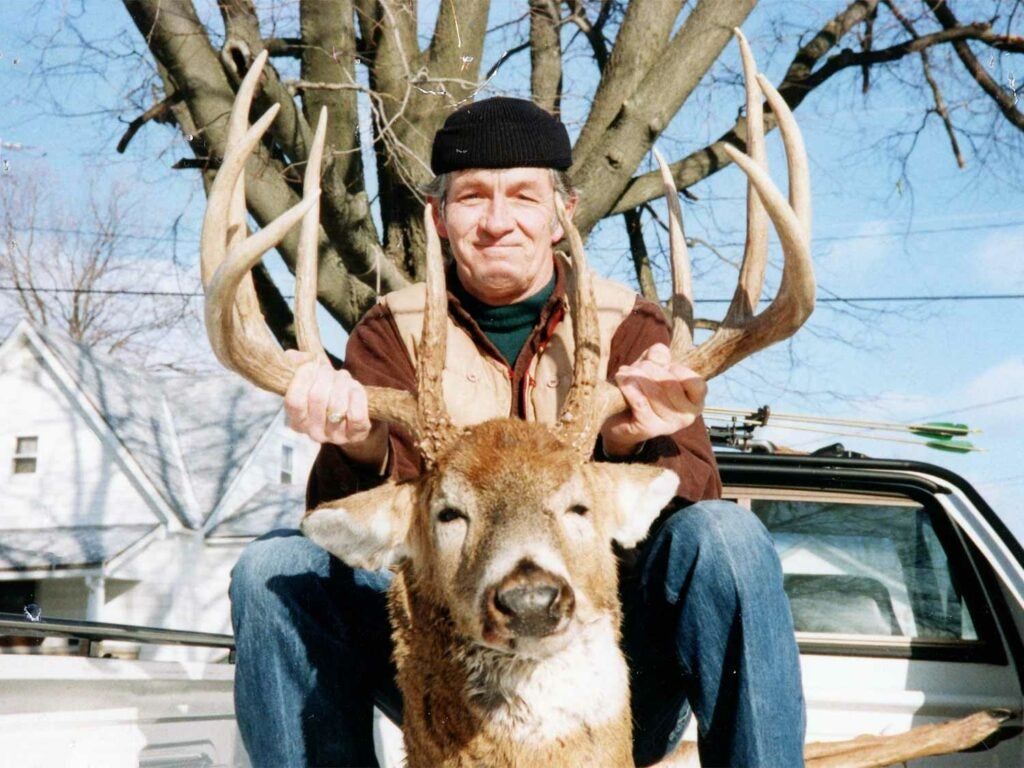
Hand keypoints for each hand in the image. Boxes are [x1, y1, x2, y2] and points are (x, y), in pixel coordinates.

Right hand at [283, 350, 386, 464]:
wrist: (352, 407)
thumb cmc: (325, 388)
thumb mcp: (307, 375)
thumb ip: (295, 362)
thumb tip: (292, 357)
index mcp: (296, 420)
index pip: (294, 401)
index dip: (302, 377)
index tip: (311, 364)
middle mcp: (313, 433)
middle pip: (317, 398)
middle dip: (325, 375)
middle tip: (329, 371)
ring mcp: (335, 436)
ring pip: (337, 405)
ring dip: (342, 382)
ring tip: (342, 378)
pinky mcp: (356, 435)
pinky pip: (356, 414)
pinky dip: (357, 395)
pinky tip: (354, 388)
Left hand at [600, 343, 706, 456]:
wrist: (618, 417)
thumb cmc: (641, 388)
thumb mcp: (652, 366)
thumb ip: (659, 356)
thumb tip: (660, 355)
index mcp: (695, 400)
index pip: (695, 383)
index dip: (677, 369)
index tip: (662, 366)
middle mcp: (687, 415)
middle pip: (671, 383)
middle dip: (649, 368)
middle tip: (634, 368)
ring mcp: (669, 425)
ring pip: (654, 393)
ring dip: (635, 377)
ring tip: (625, 373)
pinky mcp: (649, 429)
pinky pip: (640, 402)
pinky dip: (629, 388)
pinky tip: (622, 381)